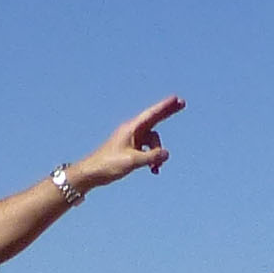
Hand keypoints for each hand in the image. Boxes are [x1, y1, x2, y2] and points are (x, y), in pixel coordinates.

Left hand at [66, 96, 182, 189]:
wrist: (91, 174)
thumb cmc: (108, 165)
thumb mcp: (132, 161)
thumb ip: (151, 157)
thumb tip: (167, 154)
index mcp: (131, 129)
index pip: (152, 114)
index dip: (165, 107)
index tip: (176, 99)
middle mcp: (132, 131)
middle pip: (154, 119)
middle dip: (168, 113)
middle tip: (182, 103)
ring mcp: (131, 140)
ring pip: (153, 142)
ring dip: (157, 154)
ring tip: (155, 169)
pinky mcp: (130, 149)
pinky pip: (147, 150)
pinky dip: (152, 159)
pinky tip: (153, 171)